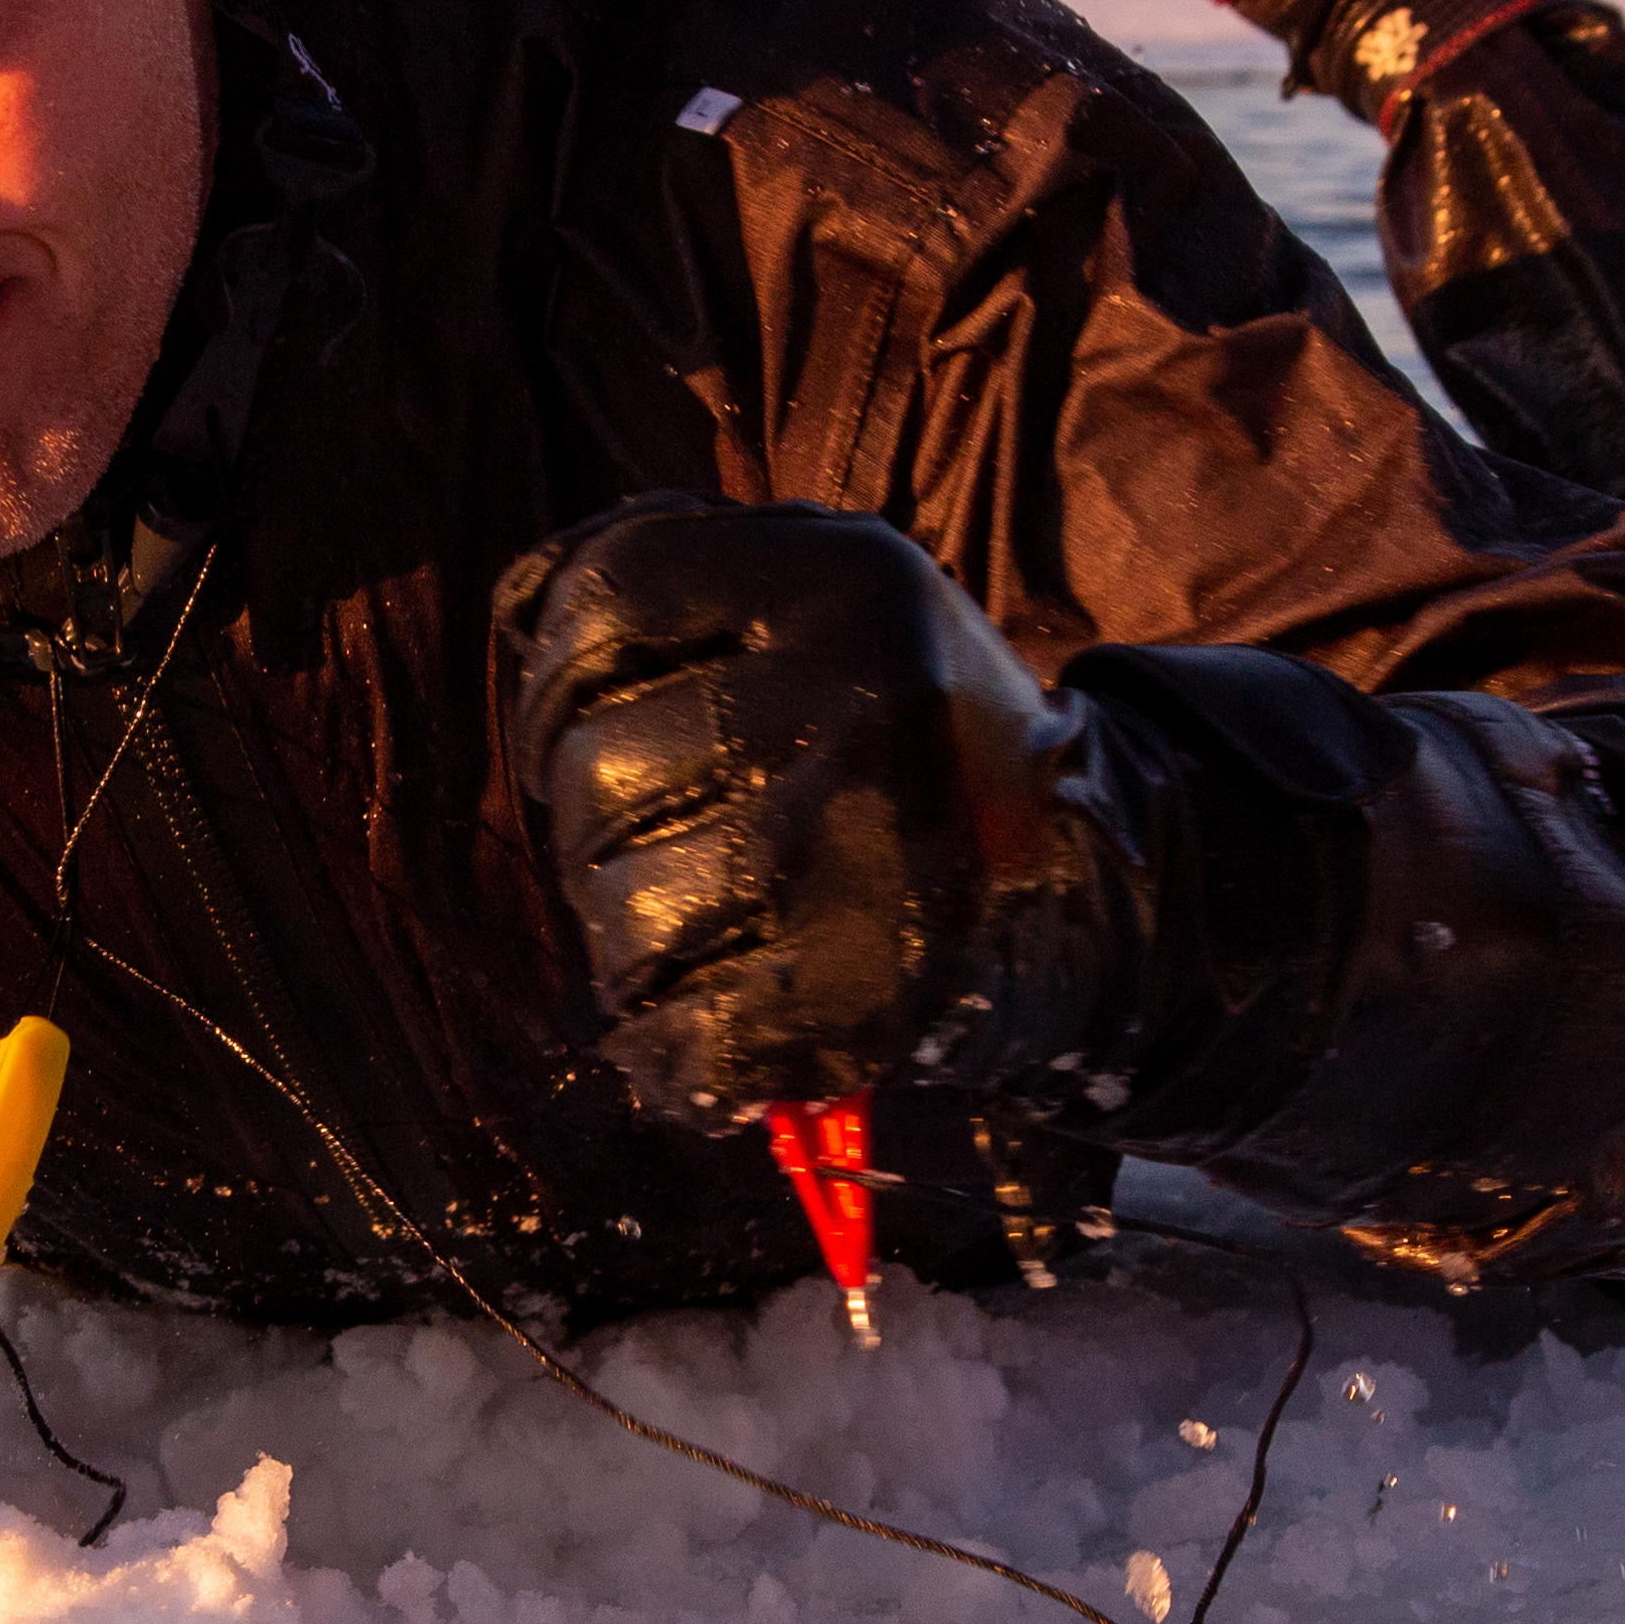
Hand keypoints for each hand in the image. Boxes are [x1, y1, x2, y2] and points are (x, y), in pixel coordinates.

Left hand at [497, 497, 1131, 1126]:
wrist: (1100, 887)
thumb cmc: (914, 737)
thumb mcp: (839, 594)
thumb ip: (690, 576)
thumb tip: (524, 602)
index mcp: (847, 576)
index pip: (601, 601)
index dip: (560, 670)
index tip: (592, 717)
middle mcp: (856, 693)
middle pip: (588, 765)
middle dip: (599, 823)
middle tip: (678, 840)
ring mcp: (862, 844)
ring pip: (616, 902)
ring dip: (629, 936)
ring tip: (713, 924)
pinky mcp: (866, 986)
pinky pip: (674, 1031)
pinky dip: (665, 1047)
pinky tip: (707, 1022)